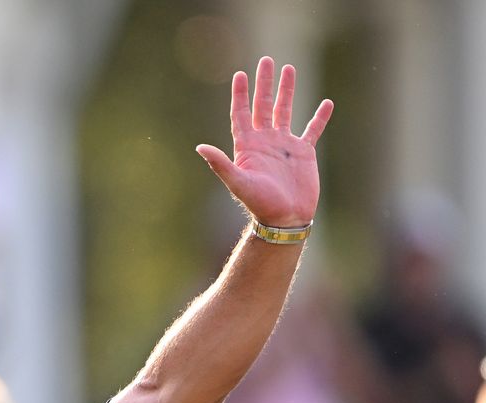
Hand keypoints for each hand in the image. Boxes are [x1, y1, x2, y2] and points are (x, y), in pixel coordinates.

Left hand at [196, 56, 332, 227]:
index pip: (241, 113)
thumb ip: (220, 164)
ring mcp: (284, 144)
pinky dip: (319, 117)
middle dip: (264, 83)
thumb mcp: (238, 182)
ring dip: (287, 90)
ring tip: (289, 69)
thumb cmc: (260, 203)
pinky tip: (326, 103)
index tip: (239, 74)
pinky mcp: (303, 152)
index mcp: (247, 145)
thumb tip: (200, 148)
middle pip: (263, 105)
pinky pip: (312, 129)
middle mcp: (265, 141)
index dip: (240, 94)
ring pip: (286, 110)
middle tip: (266, 61)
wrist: (285, 218)